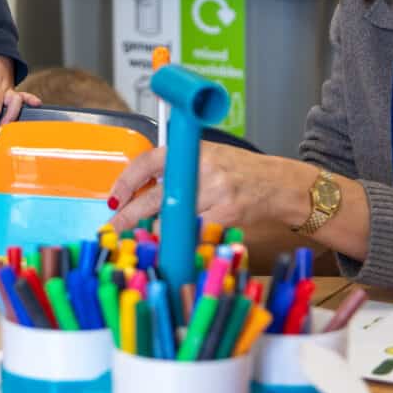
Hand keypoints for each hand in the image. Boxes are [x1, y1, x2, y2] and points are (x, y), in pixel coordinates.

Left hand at [107, 144, 310, 233]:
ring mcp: (216, 193)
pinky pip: (193, 232)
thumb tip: (138, 191)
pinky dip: (182, 238)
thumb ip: (178, 169)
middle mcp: (203, 169)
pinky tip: (178, 241)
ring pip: (173, 219)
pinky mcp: (227, 214)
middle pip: (156, 197)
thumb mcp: (207, 157)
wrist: (279, 185)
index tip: (114, 199)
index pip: (149, 162)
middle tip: (113, 227)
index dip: (126, 181)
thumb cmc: (239, 172)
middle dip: (130, 216)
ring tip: (148, 236)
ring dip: (157, 231)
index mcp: (194, 151)